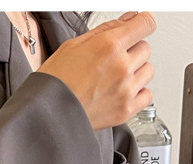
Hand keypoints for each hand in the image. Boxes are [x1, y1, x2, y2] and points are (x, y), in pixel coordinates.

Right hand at [37, 11, 156, 130]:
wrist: (45, 116)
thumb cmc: (53, 84)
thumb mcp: (72, 46)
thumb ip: (106, 30)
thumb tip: (128, 20)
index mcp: (109, 46)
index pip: (145, 24)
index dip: (140, 25)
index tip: (136, 29)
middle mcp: (121, 67)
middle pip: (145, 48)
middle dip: (131, 52)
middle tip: (111, 63)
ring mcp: (125, 90)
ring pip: (147, 71)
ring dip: (135, 73)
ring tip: (113, 80)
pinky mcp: (125, 110)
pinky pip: (147, 95)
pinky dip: (138, 94)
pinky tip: (120, 94)